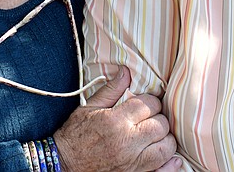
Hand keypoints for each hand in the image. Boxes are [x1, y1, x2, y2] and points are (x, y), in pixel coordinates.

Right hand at [54, 67, 177, 171]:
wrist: (63, 165)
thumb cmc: (75, 135)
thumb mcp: (89, 108)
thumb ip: (111, 90)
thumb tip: (126, 72)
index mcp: (116, 121)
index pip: (150, 104)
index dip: (150, 101)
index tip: (145, 104)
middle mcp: (127, 142)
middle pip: (161, 125)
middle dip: (158, 118)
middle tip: (149, 118)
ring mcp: (133, 163)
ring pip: (166, 147)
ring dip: (164, 139)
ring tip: (154, 135)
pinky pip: (162, 171)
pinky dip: (170, 164)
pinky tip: (169, 157)